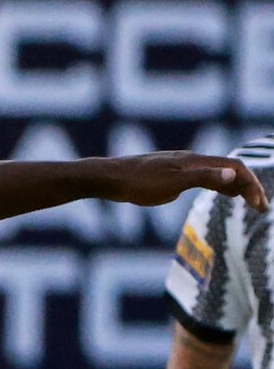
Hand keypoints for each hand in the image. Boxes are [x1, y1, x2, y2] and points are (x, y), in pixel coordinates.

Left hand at [99, 153, 268, 211]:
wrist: (109, 178)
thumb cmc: (138, 182)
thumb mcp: (171, 184)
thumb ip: (202, 178)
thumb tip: (232, 175)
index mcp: (196, 161)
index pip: (234, 168)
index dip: (251, 184)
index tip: (259, 205)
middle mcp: (192, 161)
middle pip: (230, 170)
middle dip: (249, 187)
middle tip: (261, 208)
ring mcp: (182, 167)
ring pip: (218, 173)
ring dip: (236, 186)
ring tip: (249, 201)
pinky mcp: (172, 175)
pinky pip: (204, 177)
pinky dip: (219, 185)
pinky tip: (221, 193)